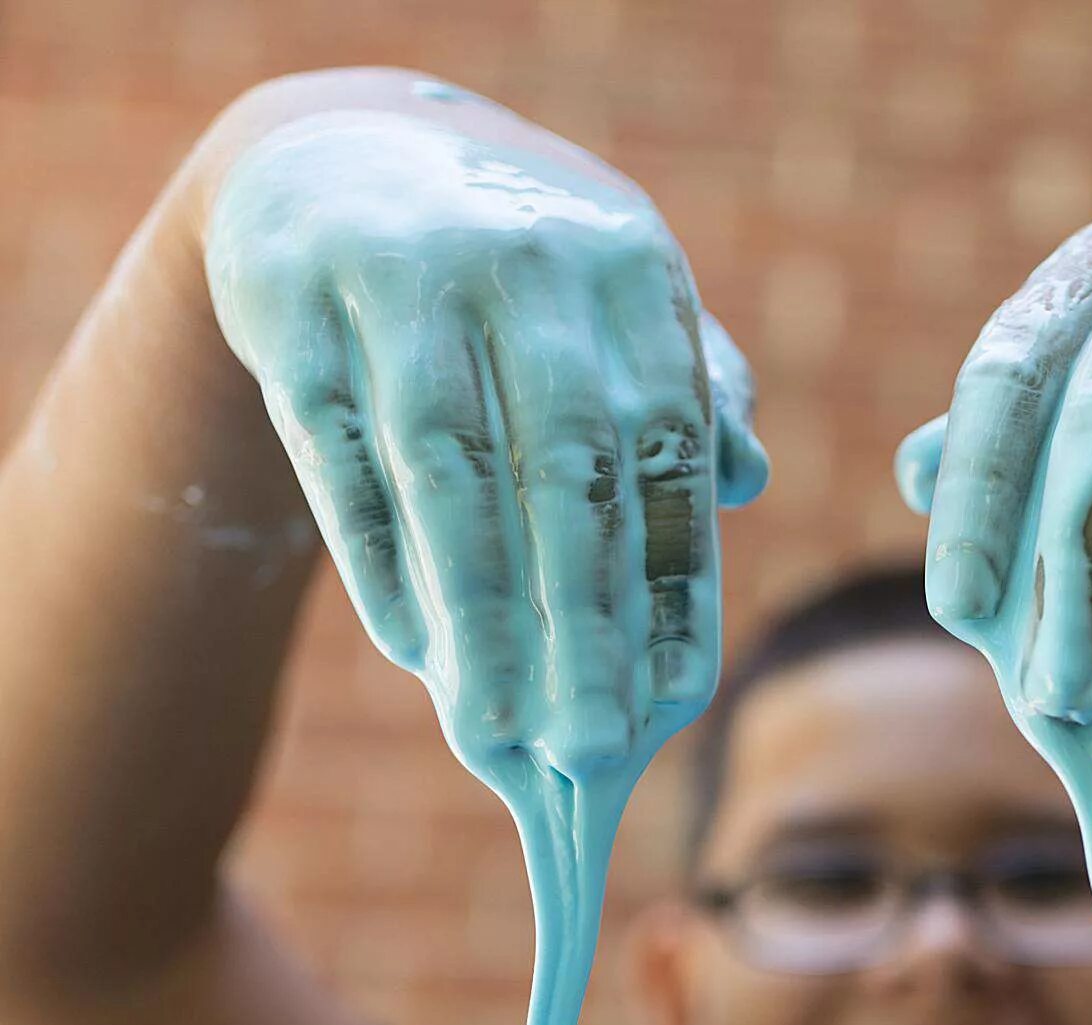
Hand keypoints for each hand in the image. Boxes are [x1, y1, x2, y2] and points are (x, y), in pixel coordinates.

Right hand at [202, 81, 766, 778]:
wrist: (339, 155)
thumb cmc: (516, 270)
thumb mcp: (612, 297)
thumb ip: (686, 385)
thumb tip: (746, 479)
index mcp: (629, 264)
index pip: (667, 442)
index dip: (671, 572)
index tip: (677, 696)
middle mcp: (525, 259)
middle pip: (563, 468)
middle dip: (583, 620)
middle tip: (595, 749)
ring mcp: (401, 274)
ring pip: (448, 470)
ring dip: (478, 614)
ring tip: (498, 735)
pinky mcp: (291, 304)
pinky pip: (339, 455)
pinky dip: (380, 558)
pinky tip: (415, 652)